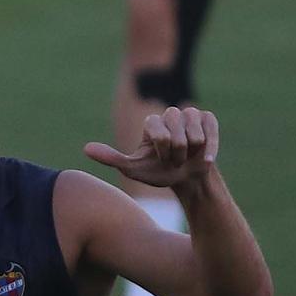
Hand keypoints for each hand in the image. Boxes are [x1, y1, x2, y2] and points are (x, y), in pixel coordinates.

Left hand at [84, 106, 219, 189]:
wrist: (186, 181)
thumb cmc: (159, 173)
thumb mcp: (133, 168)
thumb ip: (111, 158)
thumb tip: (85, 149)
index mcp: (152, 122)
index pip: (157, 129)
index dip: (162, 149)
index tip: (161, 159)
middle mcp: (170, 114)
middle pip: (176, 128)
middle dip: (176, 151)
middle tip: (175, 160)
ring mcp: (191, 115)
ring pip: (194, 132)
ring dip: (191, 151)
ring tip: (188, 157)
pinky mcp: (209, 121)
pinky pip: (210, 131)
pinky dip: (208, 149)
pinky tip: (205, 161)